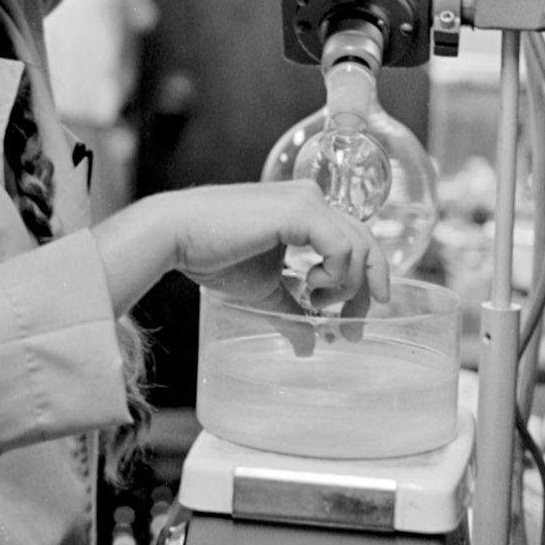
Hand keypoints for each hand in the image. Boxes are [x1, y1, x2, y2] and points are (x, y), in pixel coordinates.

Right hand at [173, 179, 388, 317]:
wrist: (178, 236)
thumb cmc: (214, 254)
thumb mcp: (264, 289)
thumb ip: (291, 311)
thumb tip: (308, 346)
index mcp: (305, 210)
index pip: (355, 241)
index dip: (365, 281)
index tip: (355, 319)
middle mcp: (311, 198)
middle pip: (365, 243)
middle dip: (366, 291)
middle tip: (352, 328)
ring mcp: (306, 201)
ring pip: (358, 246)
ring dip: (347, 285)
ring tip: (317, 302)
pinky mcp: (299, 210)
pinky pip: (341, 246)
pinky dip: (336, 273)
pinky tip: (311, 285)